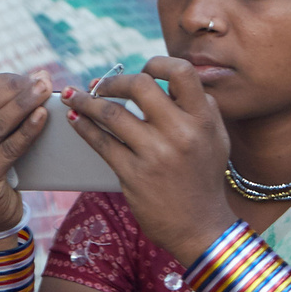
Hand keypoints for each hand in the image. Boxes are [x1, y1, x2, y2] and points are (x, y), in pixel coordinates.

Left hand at [63, 57, 238, 261]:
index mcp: (203, 119)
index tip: (143, 68)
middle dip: (113, 81)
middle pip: (139, 86)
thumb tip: (174, 81)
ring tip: (73, 97)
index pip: (181, 72)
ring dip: (86, 101)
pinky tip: (76, 120)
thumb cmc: (205, 180)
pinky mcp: (134, 174)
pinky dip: (84, 127)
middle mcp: (181, 132)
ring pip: (112, 114)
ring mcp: (155, 153)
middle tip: (99, 84)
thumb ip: (202, 108)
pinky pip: (102, 142)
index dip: (157, 63)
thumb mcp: (217, 139)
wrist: (200, 228)